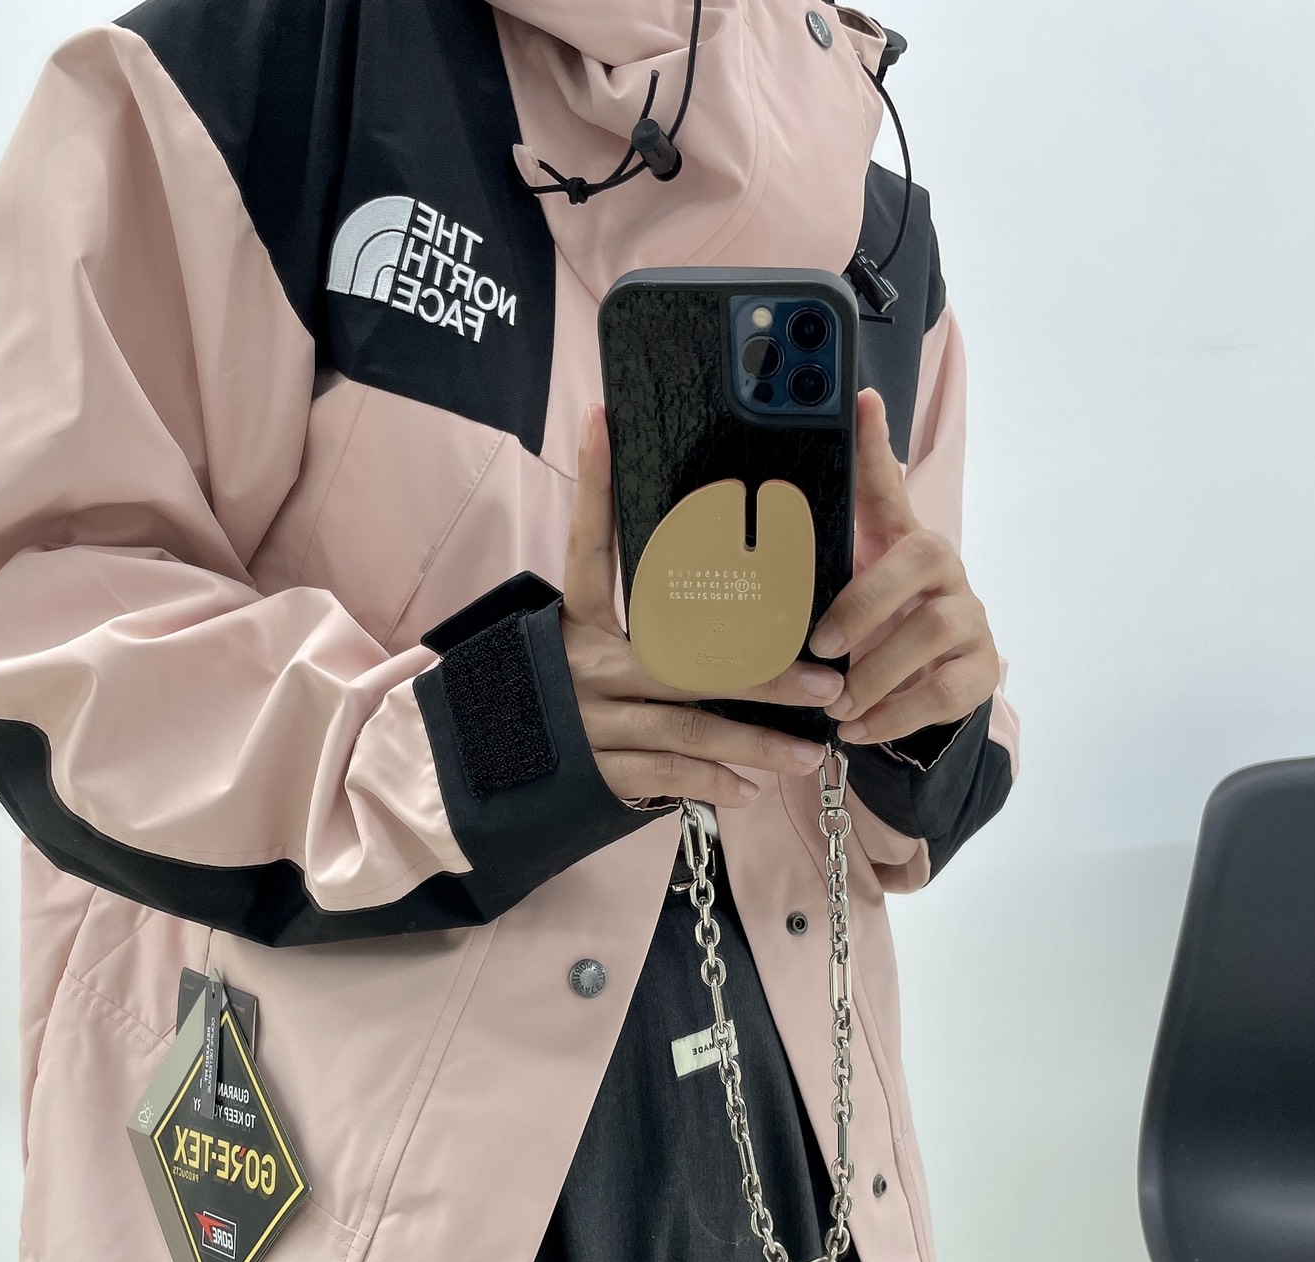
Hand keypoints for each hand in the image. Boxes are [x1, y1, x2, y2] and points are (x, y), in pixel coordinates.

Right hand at [564, 404, 846, 806]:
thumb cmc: (556, 696)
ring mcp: (590, 722)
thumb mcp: (577, 644)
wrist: (487, 766)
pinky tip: (751, 788)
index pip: (588, 547)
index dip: (593, 486)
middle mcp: (584, 667)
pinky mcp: (596, 771)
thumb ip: (638, 620)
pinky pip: (664, 775)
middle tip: (827, 680)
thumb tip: (713, 571)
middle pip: (685, 662)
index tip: (602, 421)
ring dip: (756, 742)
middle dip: (764, 675)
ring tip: (811, 750)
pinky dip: (710, 783)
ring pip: (688, 729)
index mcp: (576, 623)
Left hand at [810, 387, 998, 745]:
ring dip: (875, 674)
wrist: (932, 689)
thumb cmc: (873, 635)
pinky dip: (895, 715)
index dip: (875, 446)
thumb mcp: (841, 600)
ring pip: (932, 631)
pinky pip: (944, 689)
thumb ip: (808, 576)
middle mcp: (941, 568)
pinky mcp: (980, 667)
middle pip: (924, 557)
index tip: (861, 400)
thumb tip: (736, 554)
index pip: (887, 486)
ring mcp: (968, 615)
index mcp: (898, 542)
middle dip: (867, 603)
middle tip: (823, 645)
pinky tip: (861, 728)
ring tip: (838, 704)